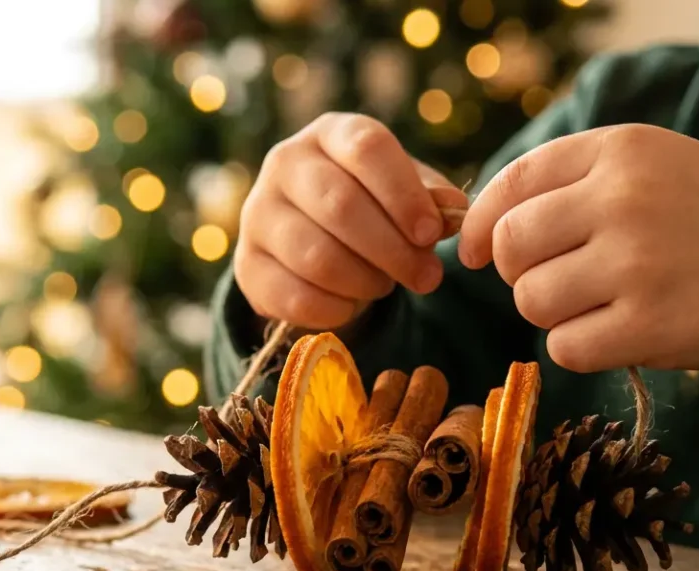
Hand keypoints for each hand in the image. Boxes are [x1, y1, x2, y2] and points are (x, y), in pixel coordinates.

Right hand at [236, 113, 467, 329]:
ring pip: (316, 256)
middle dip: (392, 249)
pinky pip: (293, 296)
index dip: (403, 193)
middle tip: (426, 277)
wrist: (308, 240)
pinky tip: (351, 306)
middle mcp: (284, 163)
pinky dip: (333, 309)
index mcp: (330, 133)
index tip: (431, 234)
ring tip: (385, 286)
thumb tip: (453, 211)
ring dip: (365, 281)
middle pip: (340, 205)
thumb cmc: (369, 206)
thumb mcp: (403, 191)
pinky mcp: (245, 264)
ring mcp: (257, 213)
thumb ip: (430, 198)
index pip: (367, 148)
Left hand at [460, 124, 698, 375]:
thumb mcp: (645, 165)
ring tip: (598, 303)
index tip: (476, 253)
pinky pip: (563, 347)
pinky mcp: (648, 326)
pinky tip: (617, 331)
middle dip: (519, 271)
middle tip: (557, 278)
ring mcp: (637, 263)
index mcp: (619, 151)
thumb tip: (475, 236)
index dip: (479, 225)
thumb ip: (565, 182)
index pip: (512, 183)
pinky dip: (578, 347)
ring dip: (551, 311)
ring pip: (531, 300)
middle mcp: (625, 199)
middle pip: (511, 247)